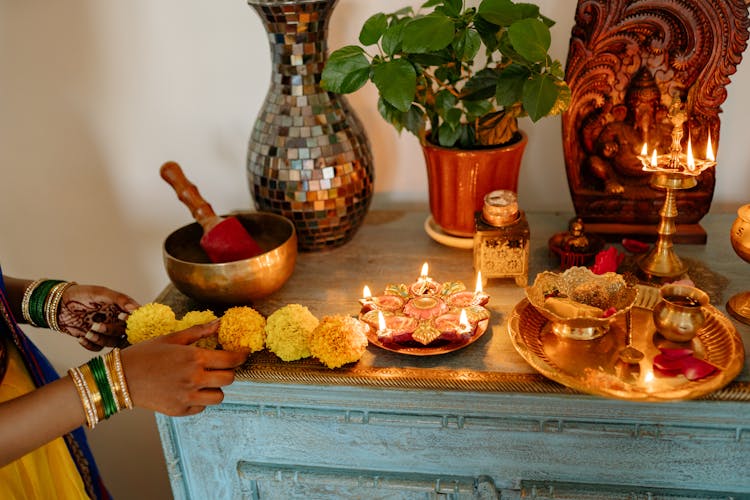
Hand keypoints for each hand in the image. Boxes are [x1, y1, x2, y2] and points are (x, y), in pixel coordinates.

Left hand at [57, 284, 138, 350]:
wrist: (57, 304)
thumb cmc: (80, 294)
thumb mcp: (100, 293)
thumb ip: (120, 299)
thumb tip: (136, 308)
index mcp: (120, 308)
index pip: (135, 317)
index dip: (133, 320)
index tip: (122, 316)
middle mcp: (116, 320)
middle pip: (124, 332)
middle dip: (111, 330)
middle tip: (97, 325)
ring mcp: (105, 331)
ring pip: (112, 342)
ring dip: (100, 339)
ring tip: (88, 331)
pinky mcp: (94, 339)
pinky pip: (98, 348)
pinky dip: (90, 345)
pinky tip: (81, 337)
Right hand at [119, 320, 248, 415]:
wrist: (120, 378)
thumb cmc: (145, 354)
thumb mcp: (172, 338)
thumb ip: (199, 331)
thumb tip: (219, 322)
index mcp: (194, 358)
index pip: (231, 359)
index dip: (241, 356)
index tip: (243, 353)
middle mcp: (194, 378)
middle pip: (229, 379)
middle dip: (229, 371)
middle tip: (221, 366)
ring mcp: (188, 396)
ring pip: (219, 396)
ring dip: (216, 387)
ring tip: (205, 380)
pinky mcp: (180, 410)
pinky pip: (202, 406)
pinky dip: (201, 399)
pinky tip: (189, 389)